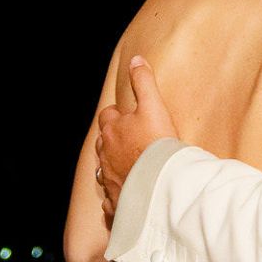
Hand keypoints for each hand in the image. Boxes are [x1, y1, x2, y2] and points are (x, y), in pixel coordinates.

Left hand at [95, 56, 177, 221]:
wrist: (158, 183)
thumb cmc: (156, 143)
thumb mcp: (153, 105)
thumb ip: (143, 81)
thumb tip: (135, 59)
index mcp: (112, 130)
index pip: (107, 116)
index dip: (116, 115)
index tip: (127, 116)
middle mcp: (105, 155)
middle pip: (103, 143)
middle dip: (112, 140)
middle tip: (128, 140)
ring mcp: (108, 179)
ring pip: (103, 170)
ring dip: (112, 167)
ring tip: (127, 167)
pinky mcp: (115, 201)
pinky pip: (110, 199)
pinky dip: (116, 196)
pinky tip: (126, 196)